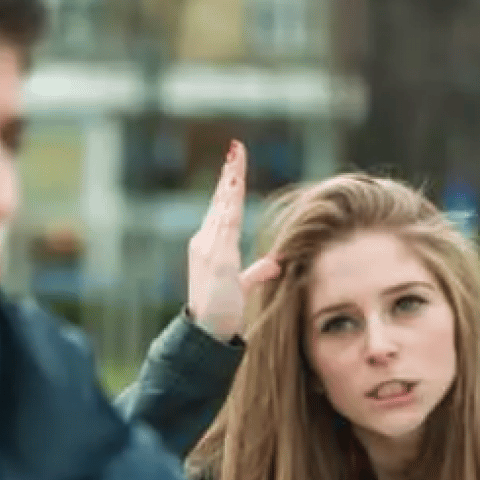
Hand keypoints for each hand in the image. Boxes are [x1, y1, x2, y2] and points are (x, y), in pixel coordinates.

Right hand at [186, 140, 279, 341]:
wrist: (206, 330)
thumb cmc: (221, 310)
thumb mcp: (241, 286)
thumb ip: (256, 272)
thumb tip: (274, 263)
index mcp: (209, 245)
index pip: (222, 208)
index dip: (228, 186)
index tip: (235, 164)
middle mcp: (205, 242)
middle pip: (220, 201)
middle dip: (229, 174)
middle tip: (236, 149)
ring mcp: (209, 249)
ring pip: (222, 208)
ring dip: (229, 183)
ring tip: (235, 160)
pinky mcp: (217, 258)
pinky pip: (224, 226)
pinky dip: (228, 205)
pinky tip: (233, 189)